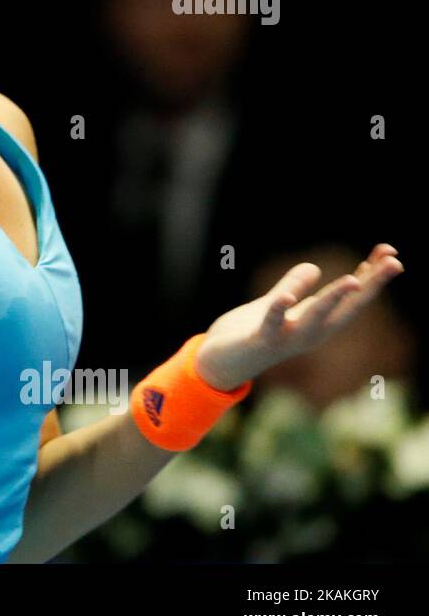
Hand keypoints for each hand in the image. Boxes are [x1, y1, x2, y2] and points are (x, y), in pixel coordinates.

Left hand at [194, 244, 403, 390]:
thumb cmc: (250, 334)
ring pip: (315, 317)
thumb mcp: (275, 304)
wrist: (220, 362)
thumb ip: (294, 286)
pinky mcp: (260, 340)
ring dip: (334, 299)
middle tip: (395, 262)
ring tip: (354, 280)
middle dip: (370, 286)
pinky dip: (279, 310)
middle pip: (346, 307)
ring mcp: (286, 338)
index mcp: (315, 322)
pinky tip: (288, 296)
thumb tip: (315, 267)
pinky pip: (272, 323)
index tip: (390, 253)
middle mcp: (309, 333)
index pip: (351, 298)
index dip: (372, 277)